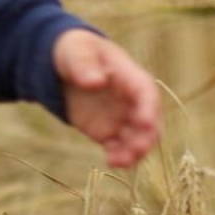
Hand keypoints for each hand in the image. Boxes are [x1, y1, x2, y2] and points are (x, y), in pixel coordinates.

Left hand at [54, 29, 160, 168]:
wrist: (65, 66)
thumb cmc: (78, 52)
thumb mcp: (78, 52)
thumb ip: (85, 65)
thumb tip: (95, 82)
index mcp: (132, 78)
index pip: (147, 95)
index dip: (149, 109)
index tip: (145, 123)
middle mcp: (133, 102)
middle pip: (150, 123)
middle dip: (147, 137)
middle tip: (137, 149)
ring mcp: (123, 119)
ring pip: (137, 140)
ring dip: (134, 152)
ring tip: (121, 162)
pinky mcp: (108, 132)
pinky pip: (118, 148)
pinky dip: (119, 157)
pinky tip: (112, 163)